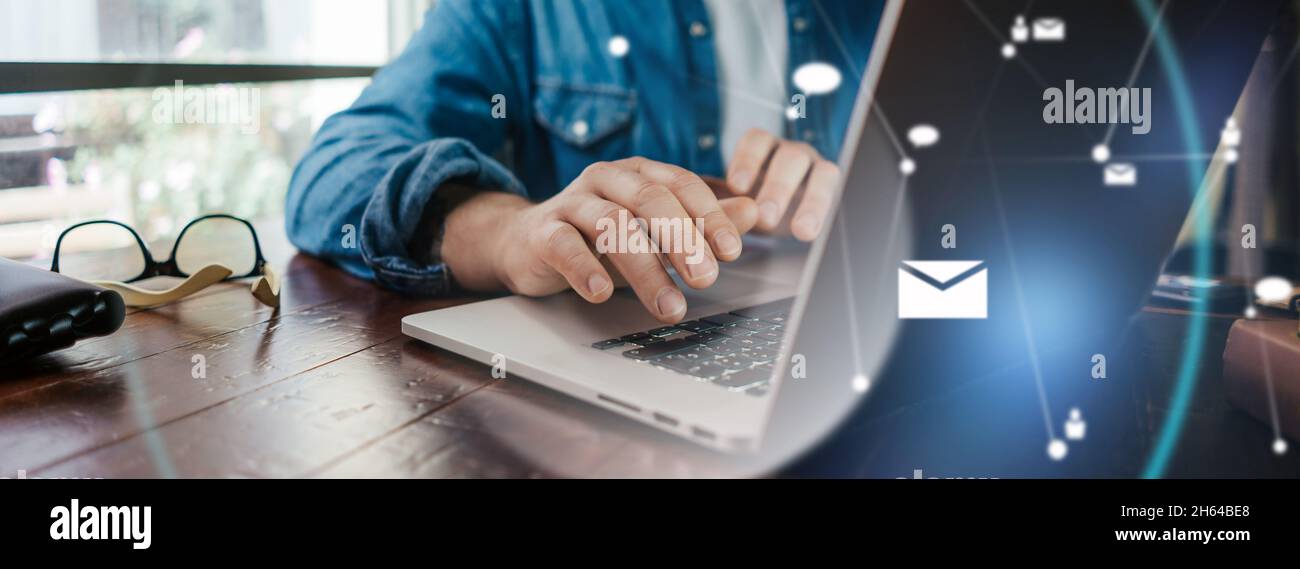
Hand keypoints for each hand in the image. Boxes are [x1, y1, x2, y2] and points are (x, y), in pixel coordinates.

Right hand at [442, 158, 757, 322]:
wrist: (527, 242)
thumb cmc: (600, 238)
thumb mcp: (655, 232)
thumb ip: (702, 222)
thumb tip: (754, 212)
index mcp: (638, 173)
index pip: (680, 184)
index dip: (709, 215)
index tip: (732, 252)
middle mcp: (606, 179)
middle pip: (649, 199)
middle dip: (683, 240)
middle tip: (707, 279)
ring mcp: (571, 202)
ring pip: (612, 225)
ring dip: (644, 268)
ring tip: (668, 305)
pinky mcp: (542, 231)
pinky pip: (564, 245)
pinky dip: (584, 268)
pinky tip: (600, 293)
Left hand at [723, 128, 840, 240]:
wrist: (774, 213)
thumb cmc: (746, 204)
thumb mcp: (730, 201)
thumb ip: (719, 203)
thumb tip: (690, 214)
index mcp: (761, 148)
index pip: (757, 141)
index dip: (748, 161)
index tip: (737, 186)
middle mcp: (788, 151)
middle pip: (789, 158)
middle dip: (778, 188)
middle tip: (765, 218)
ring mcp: (811, 164)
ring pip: (818, 170)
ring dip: (810, 201)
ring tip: (796, 231)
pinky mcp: (827, 180)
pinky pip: (831, 185)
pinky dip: (820, 207)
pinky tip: (807, 232)